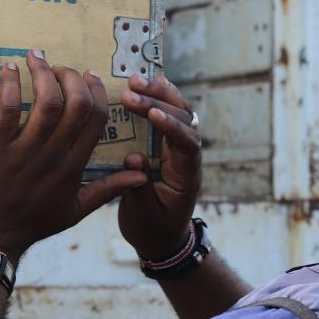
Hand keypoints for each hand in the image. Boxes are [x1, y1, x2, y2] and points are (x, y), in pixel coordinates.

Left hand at [0, 50, 147, 259]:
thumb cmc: (30, 225)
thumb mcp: (75, 211)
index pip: (96, 119)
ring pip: (46, 102)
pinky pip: (7, 109)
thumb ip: (107, 189)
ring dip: (43, 73)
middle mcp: (53, 156)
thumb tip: (141, 176)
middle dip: (71, 76)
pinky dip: (10, 85)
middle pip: (76, 104)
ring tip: (35, 57)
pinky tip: (9, 70)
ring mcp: (23, 152)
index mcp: (74, 167)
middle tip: (58, 66)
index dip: (97, 91)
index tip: (89, 75)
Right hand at [116, 73, 201, 260]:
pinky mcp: (165, 144)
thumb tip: (133, 158)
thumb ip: (138, 189)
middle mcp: (186, 156)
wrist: (161, 238)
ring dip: (158, 94)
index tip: (151, 114)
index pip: (187, 144)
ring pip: (178, 112)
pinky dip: (158, 98)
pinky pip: (166, 115)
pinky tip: (145, 82)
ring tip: (134, 81)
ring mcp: (178, 148)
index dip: (172, 126)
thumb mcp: (143, 216)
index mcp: (186, 175)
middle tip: (130, 90)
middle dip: (159, 102)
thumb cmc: (153, 229)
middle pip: (185, 120)